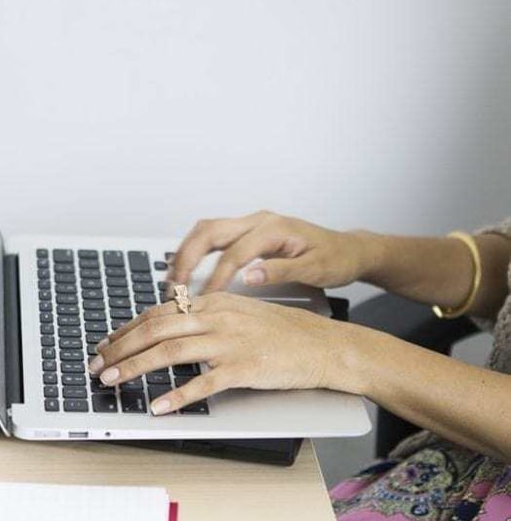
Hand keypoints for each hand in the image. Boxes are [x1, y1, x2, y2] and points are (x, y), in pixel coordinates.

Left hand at [89, 293, 349, 414]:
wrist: (326, 346)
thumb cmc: (286, 334)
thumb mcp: (242, 315)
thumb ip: (207, 318)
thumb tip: (171, 330)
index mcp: (215, 302)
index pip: (158, 312)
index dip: (126, 329)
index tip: (106, 344)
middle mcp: (218, 316)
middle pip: (156, 328)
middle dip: (119, 348)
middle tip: (97, 365)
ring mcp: (231, 341)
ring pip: (170, 350)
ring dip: (135, 367)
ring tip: (113, 381)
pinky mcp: (245, 368)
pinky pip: (203, 382)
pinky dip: (177, 395)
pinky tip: (159, 406)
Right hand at [170, 210, 368, 292]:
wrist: (349, 250)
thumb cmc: (335, 259)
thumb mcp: (314, 269)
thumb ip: (280, 272)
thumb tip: (249, 277)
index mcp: (274, 228)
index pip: (234, 253)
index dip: (215, 278)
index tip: (203, 300)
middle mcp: (259, 220)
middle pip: (209, 231)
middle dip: (187, 259)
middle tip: (174, 287)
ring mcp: (252, 224)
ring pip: (206, 230)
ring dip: (186, 253)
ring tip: (173, 280)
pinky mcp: (250, 233)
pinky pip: (213, 237)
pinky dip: (196, 252)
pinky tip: (187, 272)